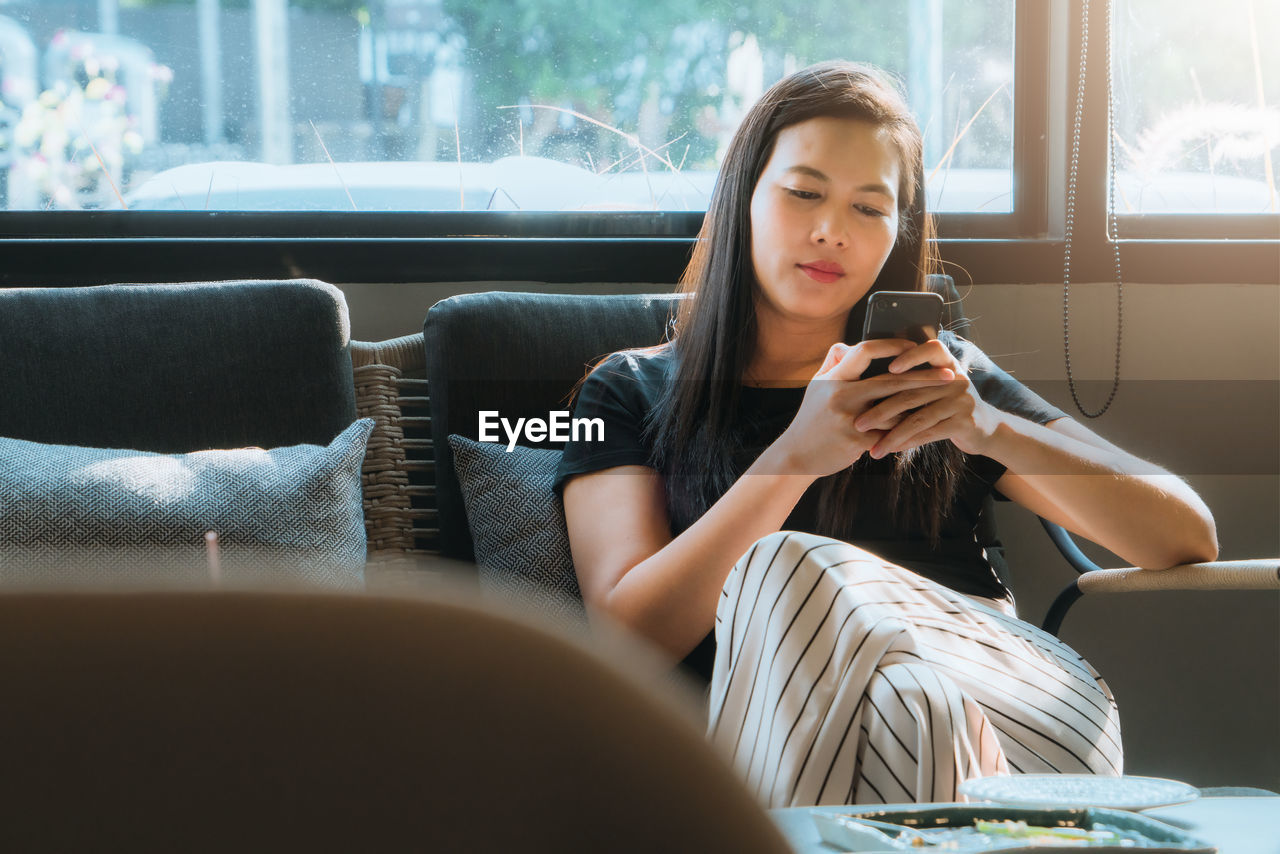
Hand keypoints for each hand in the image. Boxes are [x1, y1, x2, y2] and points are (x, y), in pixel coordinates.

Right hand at [769, 339, 955, 478]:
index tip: (914, 348)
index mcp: (833, 378)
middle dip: (925, 377)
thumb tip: (848, 346)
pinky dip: (907, 431)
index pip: (865, 351)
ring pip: (896, 410)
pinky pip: (889, 434)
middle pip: (892, 380)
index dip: (893, 346)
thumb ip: (833, 364)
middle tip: (950, 375)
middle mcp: (841, 396)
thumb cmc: (810, 419)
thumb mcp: (816, 386)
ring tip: (943, 403)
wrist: (795, 456)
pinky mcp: (856, 442)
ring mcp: (850, 420)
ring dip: (921, 407)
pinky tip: (926, 429)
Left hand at [852, 339, 1002, 457]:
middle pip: (912, 392)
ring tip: (873, 448)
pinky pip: (929, 433)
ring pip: (918, 417)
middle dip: (881, 410)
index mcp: (946, 363)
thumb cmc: (945, 405)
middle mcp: (956, 378)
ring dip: (892, 435)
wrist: (985, 429)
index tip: (889, 369)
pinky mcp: (964, 423)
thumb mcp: (934, 386)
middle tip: (858, 424)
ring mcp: (962, 401)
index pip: (931, 349)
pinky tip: (892, 449)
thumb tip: (866, 374)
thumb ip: (911, 378)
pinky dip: (908, 442)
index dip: (911, 357)